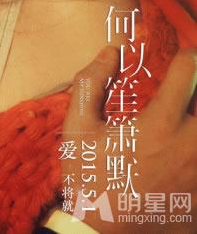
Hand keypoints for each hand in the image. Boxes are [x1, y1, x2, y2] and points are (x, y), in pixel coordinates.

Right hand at [61, 46, 196, 232]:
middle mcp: (191, 142)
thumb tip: (112, 49)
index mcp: (160, 123)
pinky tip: (183, 150)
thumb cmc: (89, 176)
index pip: (191, 70)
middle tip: (185, 93)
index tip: (181, 60)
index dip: (187, 57)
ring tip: (185, 120)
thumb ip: (92, 82)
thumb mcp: (79, 127)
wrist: (104, 231)